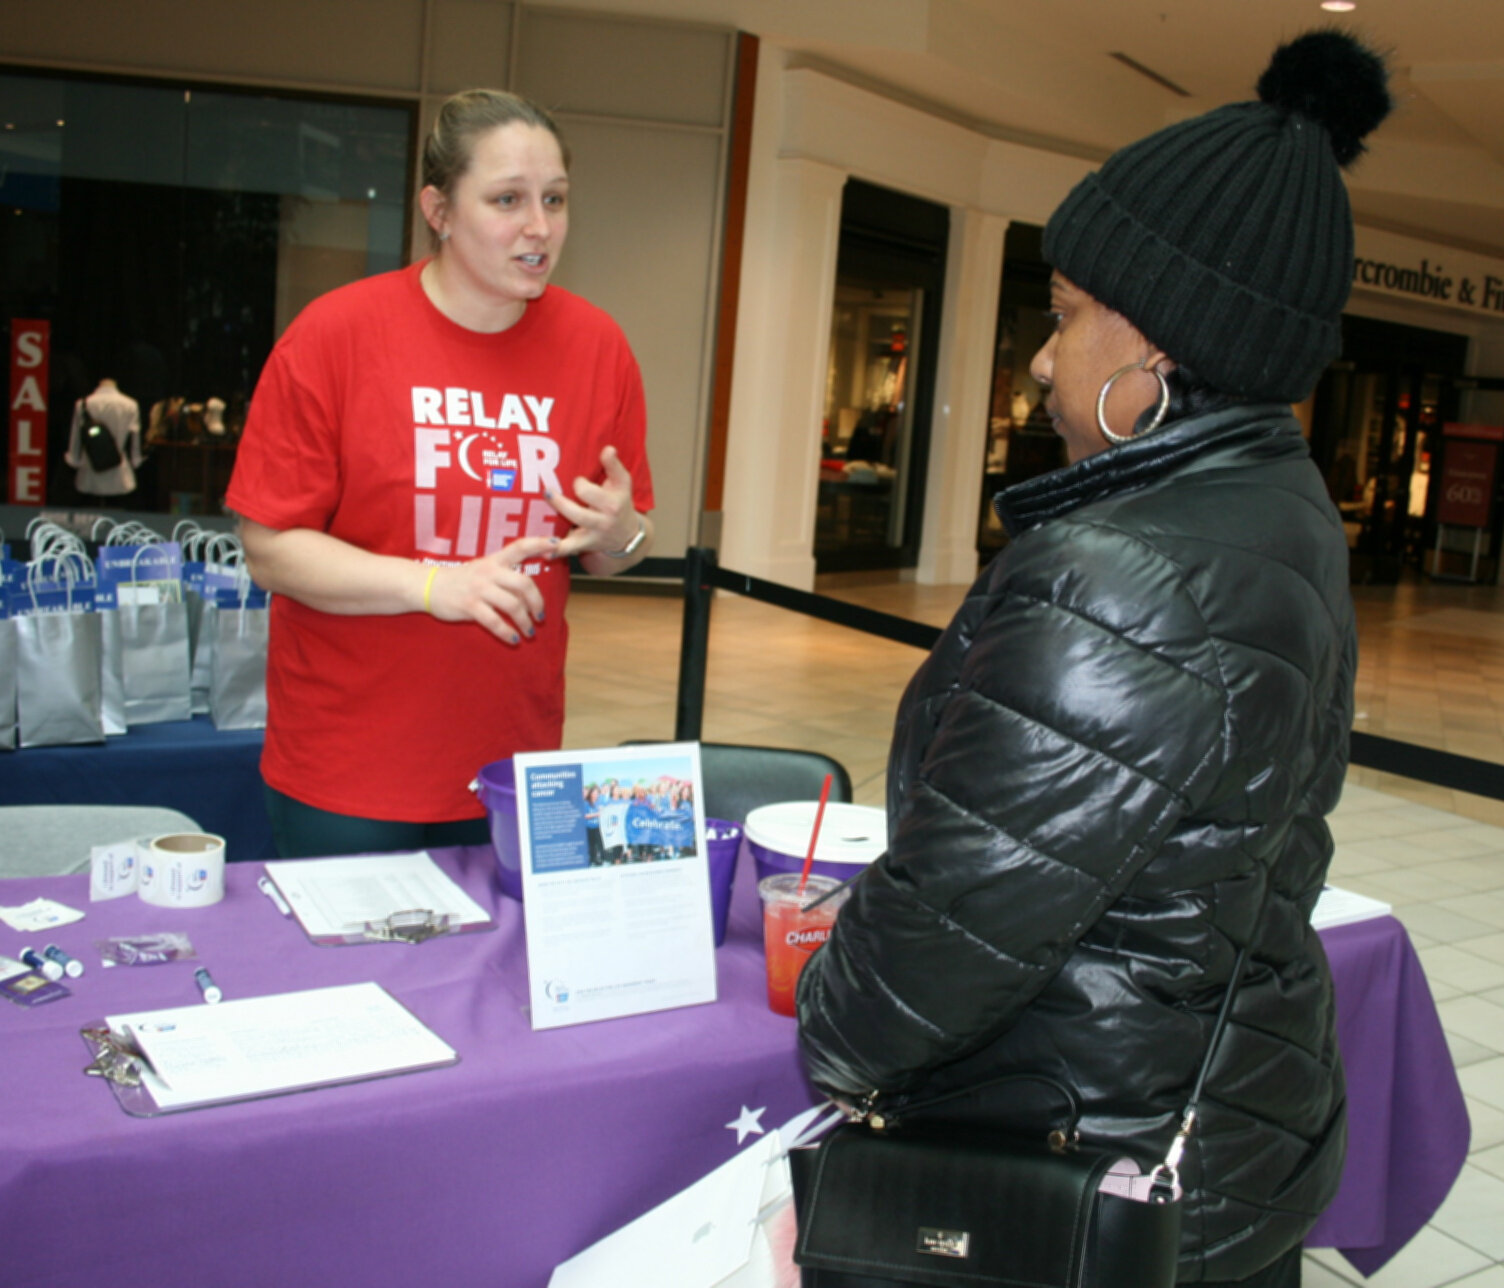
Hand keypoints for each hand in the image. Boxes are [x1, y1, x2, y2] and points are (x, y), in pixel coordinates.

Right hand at [423, 534, 556, 644]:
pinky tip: (514, 640)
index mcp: (495, 560)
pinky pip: (494, 622)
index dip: (538, 544)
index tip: (556, 544)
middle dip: (538, 603)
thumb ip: (505, 572)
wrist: (429, 586)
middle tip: (541, 617)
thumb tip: (530, 589)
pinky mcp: (469, 606)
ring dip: (525, 622)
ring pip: (513, 606)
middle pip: (524, 584)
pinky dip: (508, 633)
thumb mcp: (483, 568)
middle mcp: (489, 572)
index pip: (520, 547)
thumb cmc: (462, 579)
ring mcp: (479, 589)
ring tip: (530, 632)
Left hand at [546, 445, 639, 558]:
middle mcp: (603, 522)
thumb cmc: (620, 502)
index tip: (577, 482)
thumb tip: (607, 448)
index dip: (580, 485)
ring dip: (555, 534)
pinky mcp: (584, 545)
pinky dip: (557, 552)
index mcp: (612, 504)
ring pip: (572, 538)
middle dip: (560, 503)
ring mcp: (593, 536)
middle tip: (547, 492)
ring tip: (539, 529)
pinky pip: (570, 549)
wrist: (628, 535)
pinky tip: (544, 553)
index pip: (591, 493)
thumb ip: (613, 465)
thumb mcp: (622, 483)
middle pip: (578, 514)